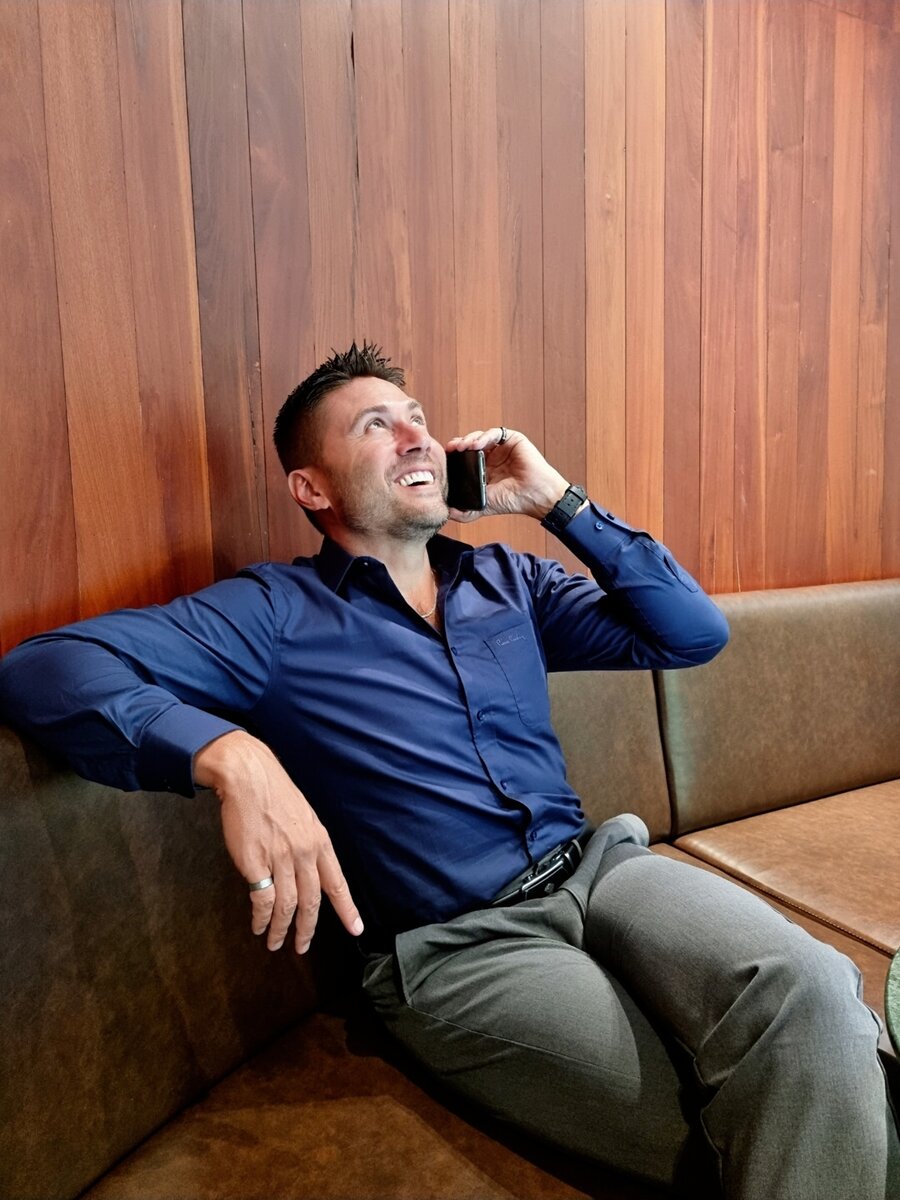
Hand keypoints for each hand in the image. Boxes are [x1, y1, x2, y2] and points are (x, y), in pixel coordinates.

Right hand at [194, 730, 362, 952]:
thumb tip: (308, 872)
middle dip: (308, 930)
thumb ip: (309, 845)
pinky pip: (262, 900)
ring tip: (275, 942)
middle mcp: (304, 852)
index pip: (337, 883)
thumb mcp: (304, 817)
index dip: (347, 909)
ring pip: (287, 906)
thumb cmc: (274, 794)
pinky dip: (261, 918)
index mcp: (319, 841)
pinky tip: (258, 926)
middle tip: (302, 947)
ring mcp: (280, 858)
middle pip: (312, 902)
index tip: (356, 929)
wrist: (248, 776)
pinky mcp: (255, 863)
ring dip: (281, 929)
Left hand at [445, 427, 568, 522]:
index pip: (464, 458)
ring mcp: (502, 448)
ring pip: (480, 436)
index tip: (444, 458)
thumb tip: (447, 512)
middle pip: (469, 444)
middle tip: (450, 449)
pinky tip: (477, 445)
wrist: (533, 497)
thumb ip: (465, 511)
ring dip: (468, 439)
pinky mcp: (512, 440)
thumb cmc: (512, 501)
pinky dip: (484, 436)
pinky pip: (495, 433)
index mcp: (483, 469)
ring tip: (462, 447)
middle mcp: (492, 457)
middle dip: (458, 445)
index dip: (454, 456)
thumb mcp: (483, 506)